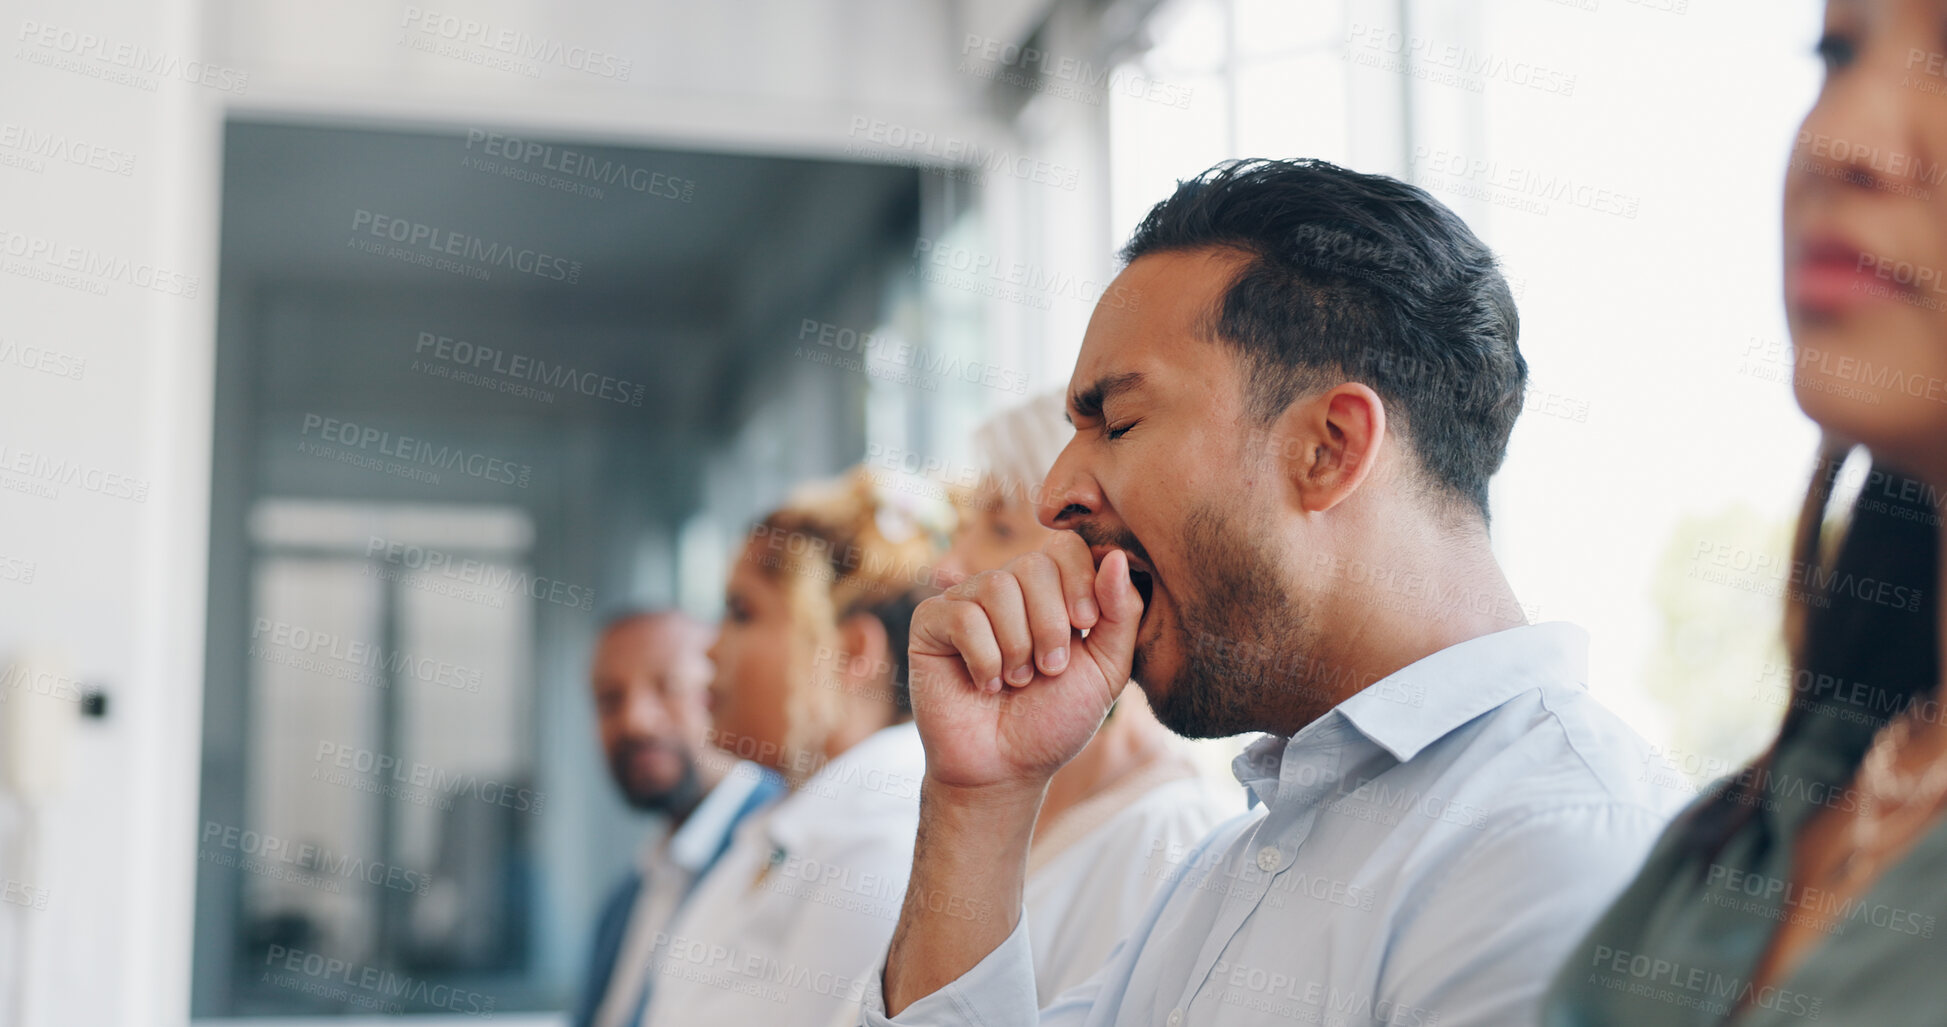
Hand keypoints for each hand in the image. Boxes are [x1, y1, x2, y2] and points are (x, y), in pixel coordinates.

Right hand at [906, 531, 1143, 790]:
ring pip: (997, 587)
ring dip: (1017, 646)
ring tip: (1016, 681)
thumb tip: (1116, 555)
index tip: (1085, 624)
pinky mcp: (930, 623)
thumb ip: (1121, 612)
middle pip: (1033, 565)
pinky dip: (984, 659)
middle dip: (1050, 625)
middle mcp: (1006, 588)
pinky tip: (985, 685)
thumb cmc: (1055, 720)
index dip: (1079, 580)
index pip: (1067, 547)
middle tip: (1049, 670)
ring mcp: (965, 601)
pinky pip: (963, 617)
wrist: (1005, 770)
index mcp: (1049, 591)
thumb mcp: (1106, 669)